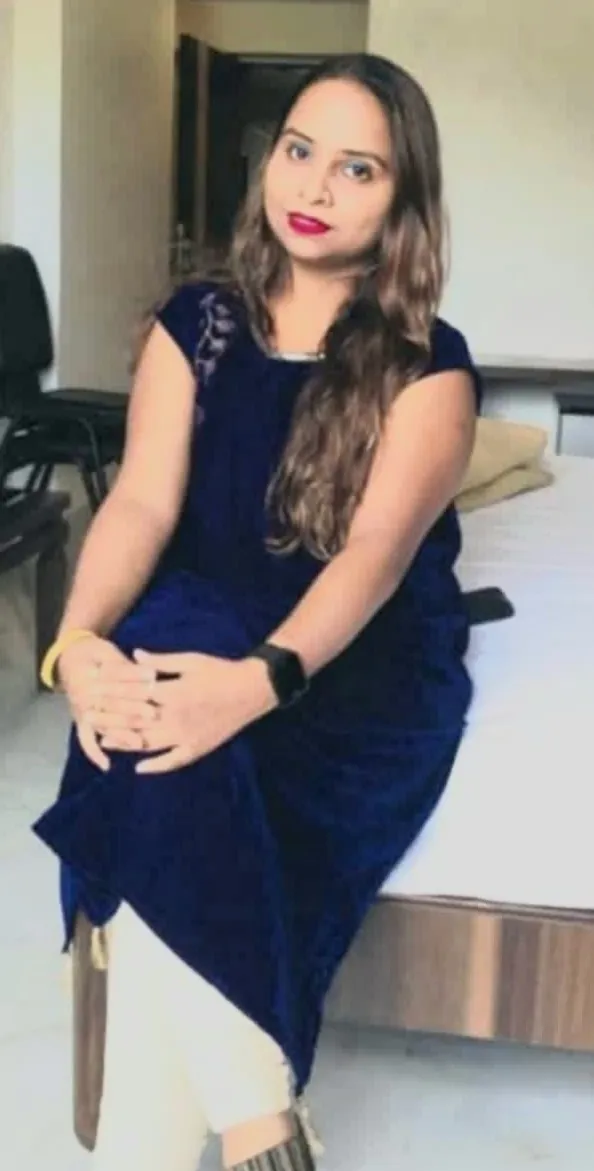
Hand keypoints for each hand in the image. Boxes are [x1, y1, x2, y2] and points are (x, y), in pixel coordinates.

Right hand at [58, 635, 153, 771]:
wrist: (70, 657)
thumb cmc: (94, 653)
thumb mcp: (108, 652)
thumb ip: (125, 666)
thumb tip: (150, 674)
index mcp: (88, 676)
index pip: (114, 680)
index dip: (134, 680)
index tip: (153, 682)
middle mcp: (82, 696)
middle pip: (110, 705)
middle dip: (132, 709)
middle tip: (153, 714)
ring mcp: (81, 712)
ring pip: (102, 725)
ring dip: (120, 734)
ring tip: (138, 742)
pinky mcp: (81, 722)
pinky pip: (85, 741)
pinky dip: (94, 754)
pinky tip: (107, 766)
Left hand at [94, 649, 275, 773]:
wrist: (252, 689)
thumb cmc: (221, 670)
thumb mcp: (191, 660)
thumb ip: (161, 661)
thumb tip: (134, 655)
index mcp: (173, 692)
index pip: (134, 694)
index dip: (112, 693)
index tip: (94, 692)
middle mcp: (176, 717)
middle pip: (135, 720)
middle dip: (110, 718)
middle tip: (90, 717)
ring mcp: (186, 736)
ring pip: (148, 743)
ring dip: (124, 743)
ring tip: (104, 741)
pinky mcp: (198, 747)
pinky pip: (174, 761)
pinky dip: (156, 766)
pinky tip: (139, 768)